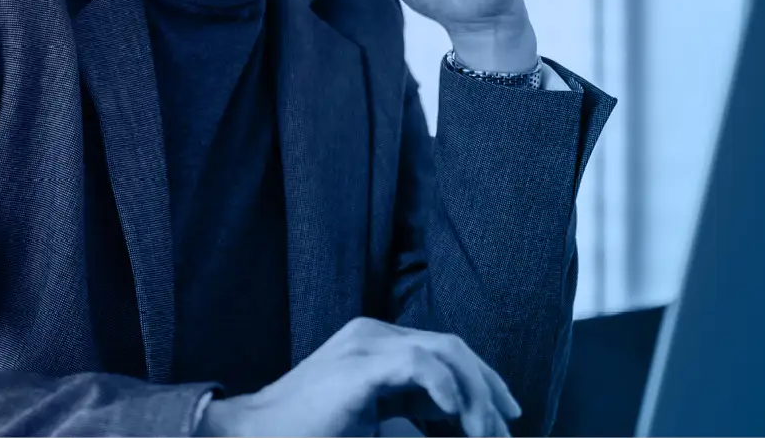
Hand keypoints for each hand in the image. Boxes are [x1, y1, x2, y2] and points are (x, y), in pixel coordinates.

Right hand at [196, 317, 520, 436]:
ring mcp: (365, 345)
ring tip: (486, 433)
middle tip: (508, 425)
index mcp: (375, 347)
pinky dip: (448, 391)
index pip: (444, 351)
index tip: (505, 416)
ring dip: (475, 395)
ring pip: (445, 352)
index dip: (481, 381)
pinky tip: (458, 420)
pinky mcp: (360, 364)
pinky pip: (421, 366)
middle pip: (453, 346)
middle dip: (488, 386)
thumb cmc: (309, 434)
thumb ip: (411, 410)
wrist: (256, 435)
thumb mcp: (372, 419)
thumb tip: (456, 420)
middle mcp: (373, 336)